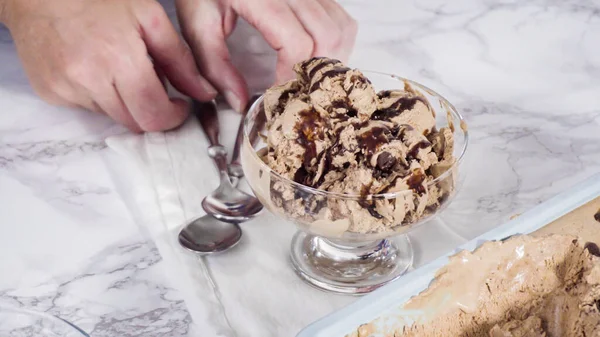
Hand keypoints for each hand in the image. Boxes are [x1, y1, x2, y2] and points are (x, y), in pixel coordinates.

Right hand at [4, 0, 216, 131]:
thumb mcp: (150, 18)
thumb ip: (181, 60)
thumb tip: (205, 93)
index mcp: (118, 58)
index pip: (154, 114)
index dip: (174, 116)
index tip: (179, 105)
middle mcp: (89, 79)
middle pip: (135, 122)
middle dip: (153, 112)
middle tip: (154, 87)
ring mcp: (66, 89)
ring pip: (113, 117)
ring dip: (126, 103)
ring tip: (121, 69)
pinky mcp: (51, 93)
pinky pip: (88, 108)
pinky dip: (101, 96)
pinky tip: (97, 69)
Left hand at [176, 0, 357, 111]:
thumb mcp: (198, 25)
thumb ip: (215, 66)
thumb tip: (240, 103)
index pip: (297, 43)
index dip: (291, 74)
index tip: (277, 93)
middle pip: (326, 39)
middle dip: (314, 73)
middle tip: (293, 90)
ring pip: (341, 30)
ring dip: (329, 60)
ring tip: (305, 77)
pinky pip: (341, 20)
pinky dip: (335, 44)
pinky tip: (314, 57)